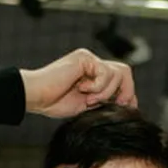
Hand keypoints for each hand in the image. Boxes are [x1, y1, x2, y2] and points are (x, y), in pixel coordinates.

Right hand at [20, 48, 136, 118]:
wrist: (36, 96)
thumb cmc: (54, 102)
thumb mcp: (87, 106)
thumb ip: (105, 102)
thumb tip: (130, 104)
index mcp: (95, 76)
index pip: (122, 81)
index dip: (129, 95)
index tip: (127, 110)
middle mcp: (94, 65)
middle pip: (125, 72)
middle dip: (126, 91)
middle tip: (116, 104)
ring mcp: (90, 59)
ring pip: (118, 72)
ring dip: (107, 92)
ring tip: (89, 100)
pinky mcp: (85, 57)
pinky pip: (106, 72)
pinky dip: (98, 86)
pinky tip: (82, 90)